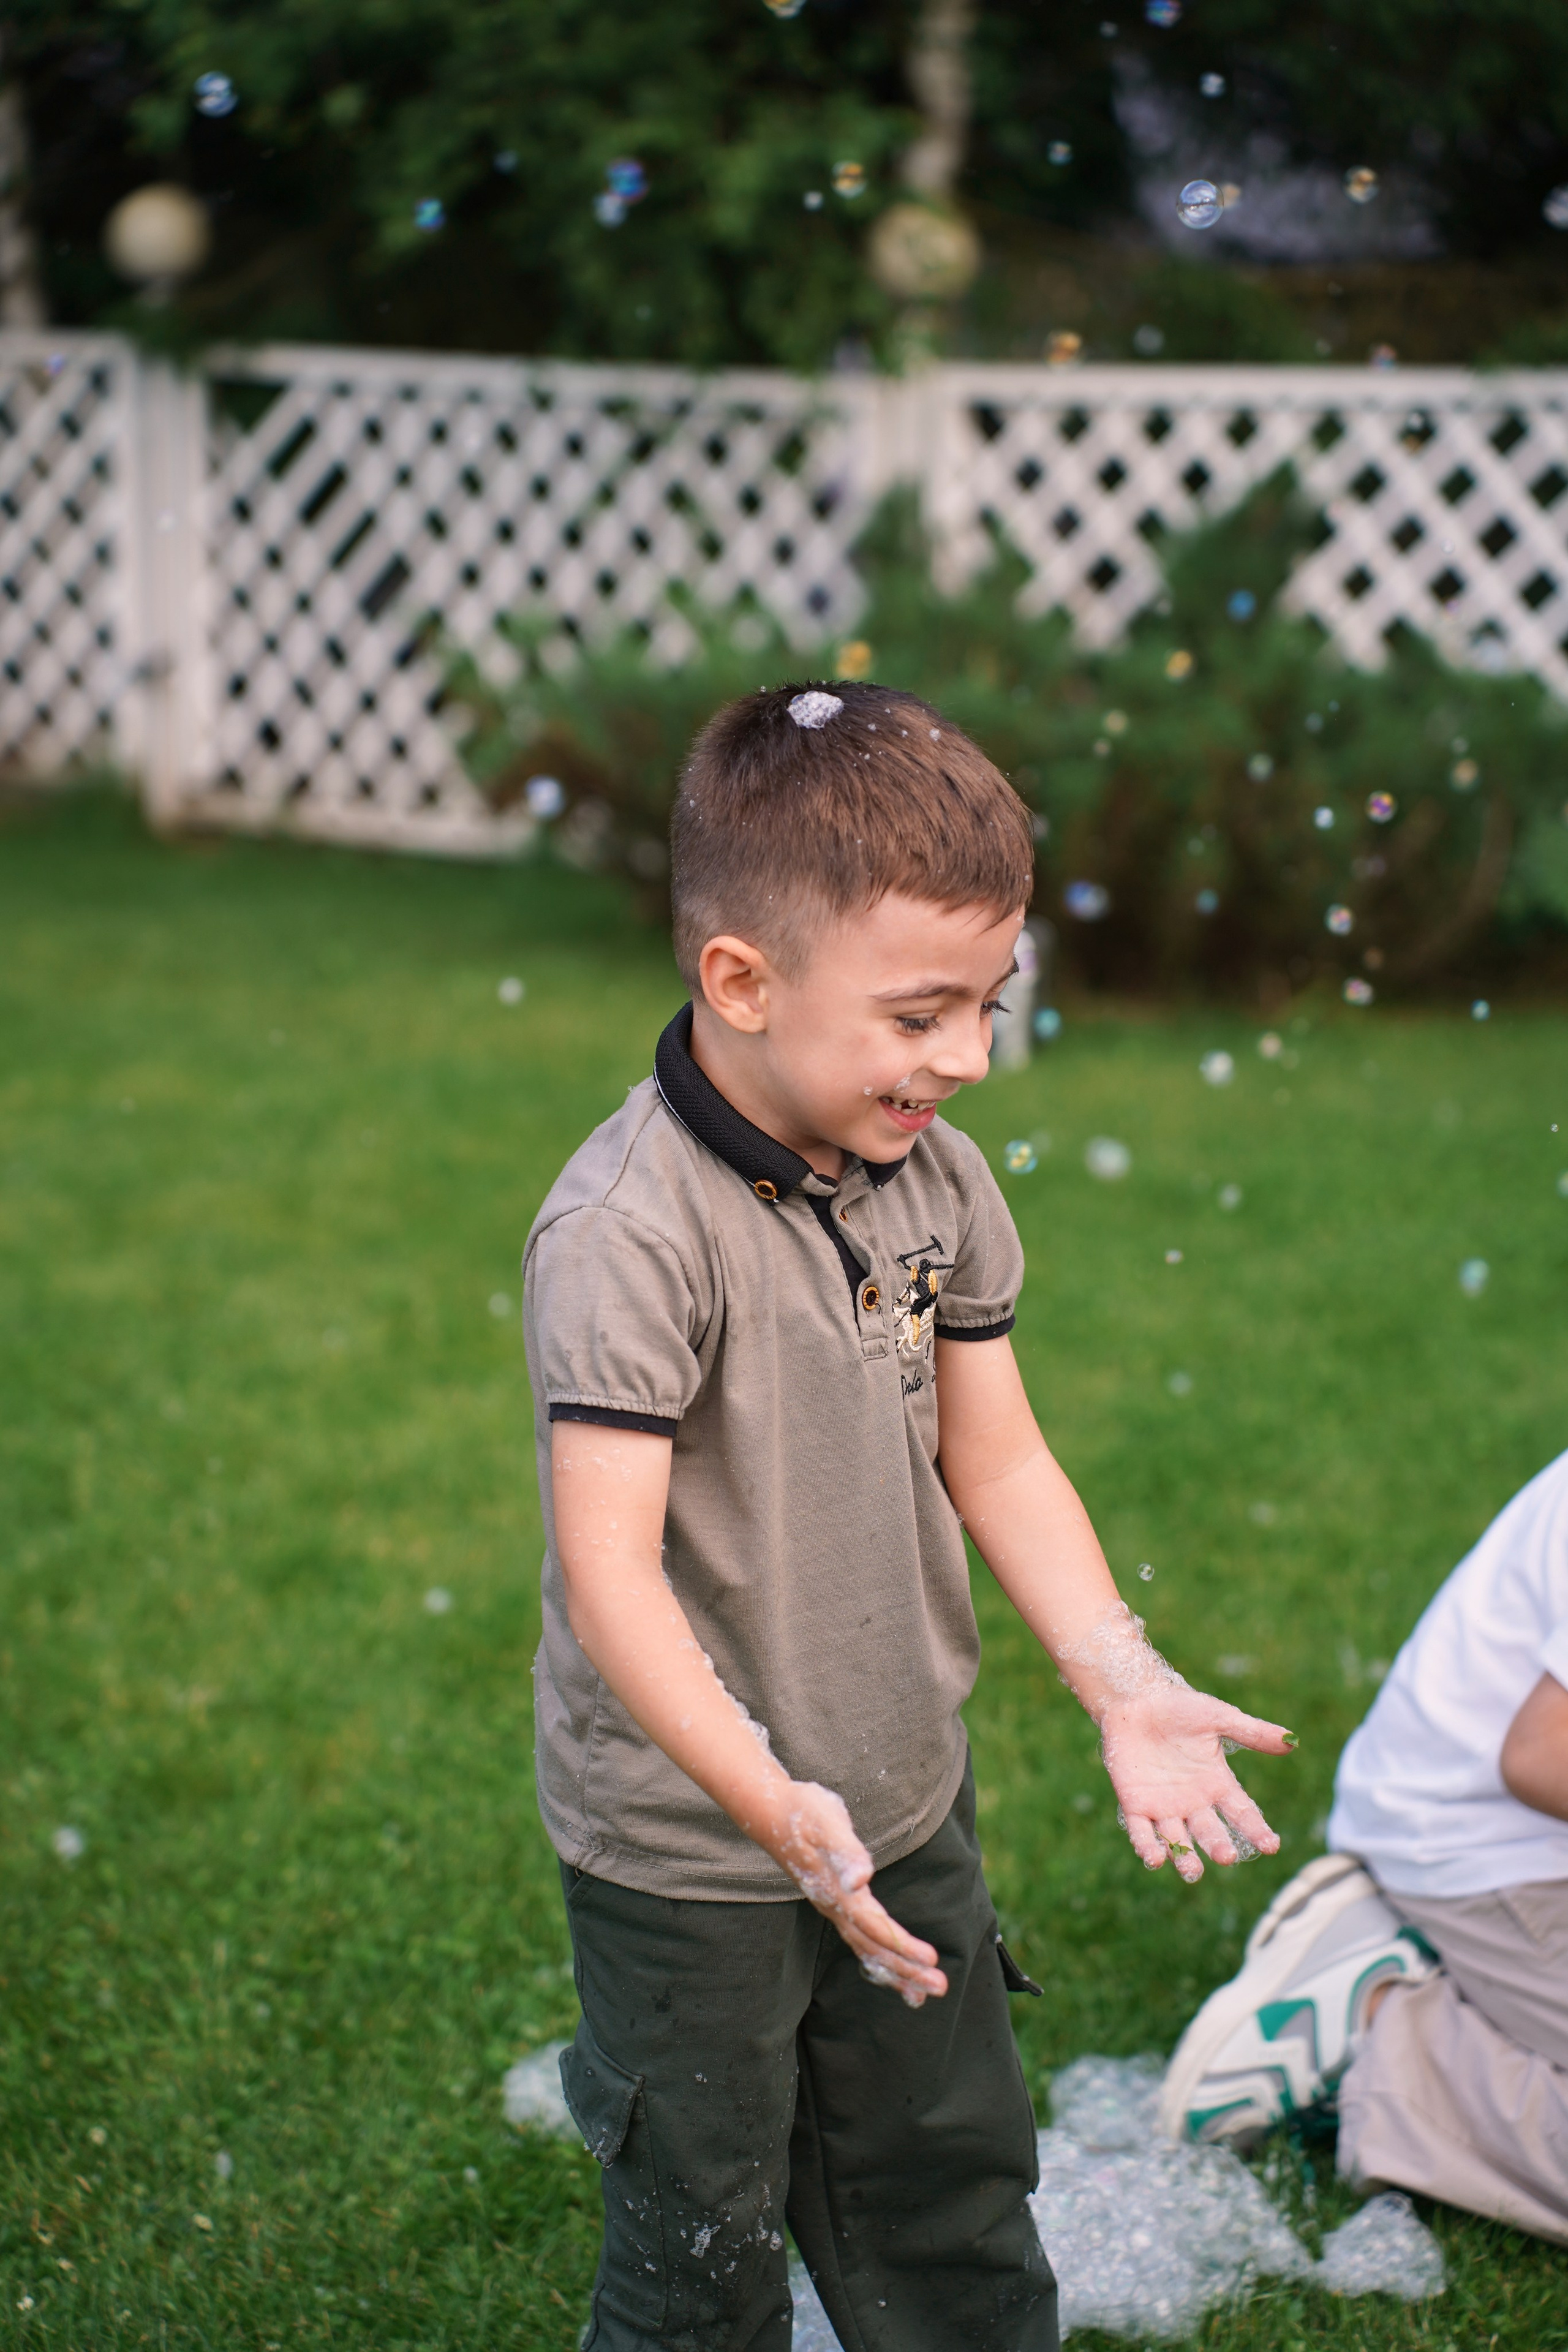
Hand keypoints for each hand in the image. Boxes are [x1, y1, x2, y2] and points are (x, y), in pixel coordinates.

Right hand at [765, 1780, 948, 2004]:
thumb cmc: (805, 1813)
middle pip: (873, 1948)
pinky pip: (859, 1942)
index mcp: (839, 1893)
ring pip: (866, 1951)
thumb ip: (845, 1853)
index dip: (902, 1945)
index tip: (931, 1960)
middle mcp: (836, 1908)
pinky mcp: (835, 1905)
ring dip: (895, 1973)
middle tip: (940, 1988)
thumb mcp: (827, 1823)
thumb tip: (861, 1878)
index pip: (875, 1927)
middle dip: (906, 1970)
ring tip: (920, 1997)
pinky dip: (877, 1961)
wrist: (772, 1811)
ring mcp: (834, 1909)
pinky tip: (889, 1974)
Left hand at [1099, 1683, 1294, 1883]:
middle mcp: (1193, 1802)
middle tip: (1227, 1857)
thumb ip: (1252, 1732)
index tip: (1271, 1846)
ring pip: (1178, 1840)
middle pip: (1210, 1831)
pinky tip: (1155, 1858)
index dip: (1257, 1829)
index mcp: (1217, 1784)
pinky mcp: (1135, 1805)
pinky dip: (1147, 1847)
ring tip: (1192, 1872)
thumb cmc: (1179, 1707)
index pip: (1242, 1813)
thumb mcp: (1218, 1717)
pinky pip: (1142, 1832)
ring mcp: (1164, 1807)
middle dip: (1218, 1846)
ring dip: (1185, 1858)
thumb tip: (1291, 1742)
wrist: (1135, 1699)